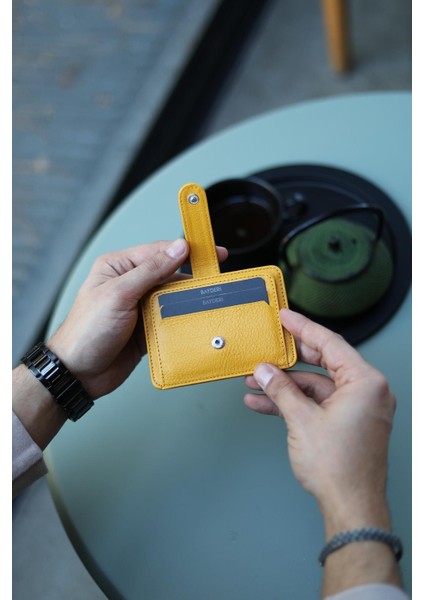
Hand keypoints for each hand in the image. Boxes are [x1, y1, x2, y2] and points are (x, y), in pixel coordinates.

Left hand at [48, 239, 227, 398]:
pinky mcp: (148, 328)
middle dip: (193, 277)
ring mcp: (140, 307)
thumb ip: (151, 270)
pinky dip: (184, 319)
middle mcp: (131, 284)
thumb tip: (178, 248)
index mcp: (119, 267)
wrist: (79, 374)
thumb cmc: (87, 331)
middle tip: (218, 278)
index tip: (211, 252)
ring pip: (174, 297)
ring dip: (190, 300)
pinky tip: (197, 319)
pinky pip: (172, 318)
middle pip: (170, 274)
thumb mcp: (119, 294)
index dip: (186, 250)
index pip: (158, 251)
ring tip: (212, 300)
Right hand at [244, 308, 395, 531]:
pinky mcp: (347, 424)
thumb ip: (281, 389)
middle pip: (323, 362)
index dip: (303, 328)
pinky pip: (317, 404)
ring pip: (316, 386)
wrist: (350, 507)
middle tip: (268, 346)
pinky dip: (293, 403)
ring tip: (254, 381)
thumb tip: (265, 371)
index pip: (330, 343)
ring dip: (285, 385)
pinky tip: (264, 403)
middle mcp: (366, 392)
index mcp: (365, 382)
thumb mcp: (301, 419)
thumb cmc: (338, 466)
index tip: (285, 317)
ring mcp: (357, 409)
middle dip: (289, 359)